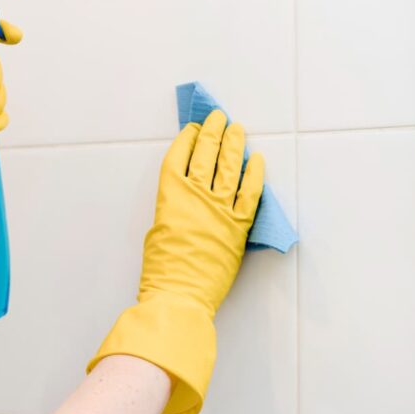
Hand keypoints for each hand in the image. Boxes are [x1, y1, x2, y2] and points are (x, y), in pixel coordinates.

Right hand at [88, 110, 264, 413]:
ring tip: (236, 129)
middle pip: (205, 154)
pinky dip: (255, 174)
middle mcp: (195, 196)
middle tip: (217, 117)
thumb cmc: (161, 270)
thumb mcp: (156, 231)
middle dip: (211, 132)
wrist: (179, 295)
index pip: (178, 157)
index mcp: (169, 196)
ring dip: (233, 144)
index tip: (192, 129)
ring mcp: (219, 208)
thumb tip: (186, 201)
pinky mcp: (239, 225)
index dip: (186, 140)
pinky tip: (257, 160)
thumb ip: (172, 210)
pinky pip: (251, 193)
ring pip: (229, 166)